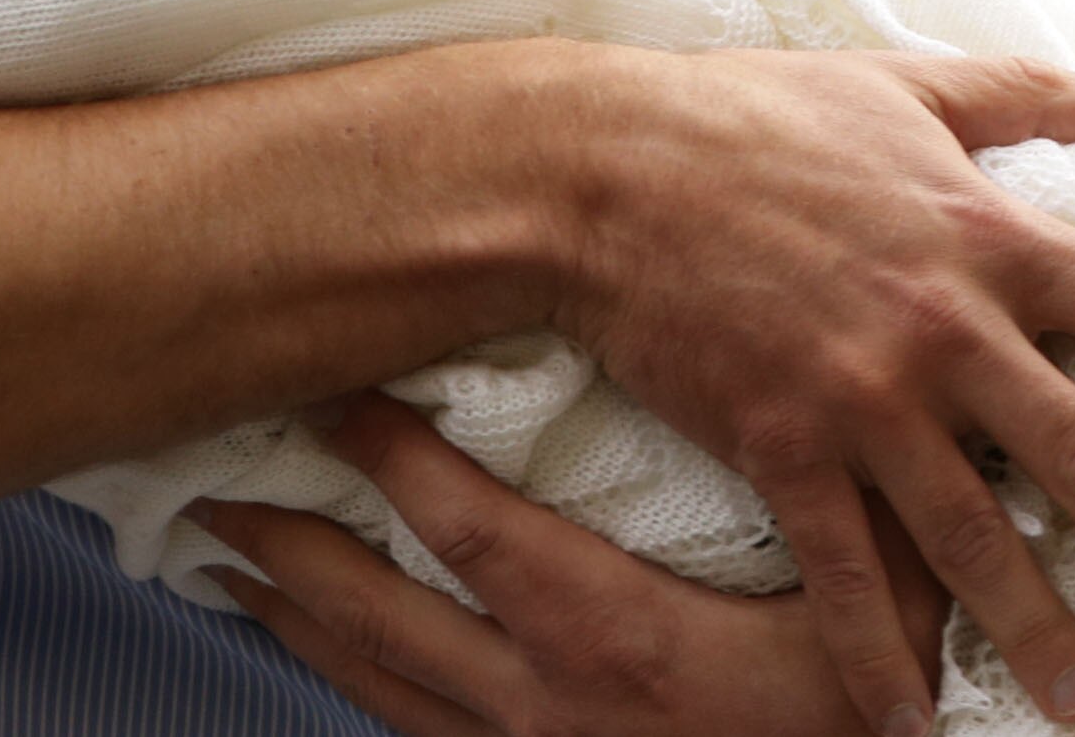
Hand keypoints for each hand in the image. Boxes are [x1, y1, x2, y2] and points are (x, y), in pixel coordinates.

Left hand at [198, 393, 943, 735]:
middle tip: (203, 480)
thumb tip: (841, 372)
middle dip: (283, 540)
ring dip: (295, 619)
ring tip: (223, 566)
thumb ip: (842, 497)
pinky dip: (354, 690)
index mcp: (609, 637)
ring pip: (378, 684)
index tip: (324, 384)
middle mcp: (545, 707)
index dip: (381, 447)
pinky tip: (329, 662)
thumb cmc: (870, 708)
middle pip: (377, 610)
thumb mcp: (871, 596)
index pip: (460, 521)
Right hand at [548, 49, 1074, 733]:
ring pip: (984, 539)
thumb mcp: (900, 85)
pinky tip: (911, 713)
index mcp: (984, 233)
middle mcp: (947, 325)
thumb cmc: (755, 116)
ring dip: (1043, 631)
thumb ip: (1029, 95)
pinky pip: (852, 574)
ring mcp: (866, 393)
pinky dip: (884, 655)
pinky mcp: (786, 443)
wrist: (610, 167)